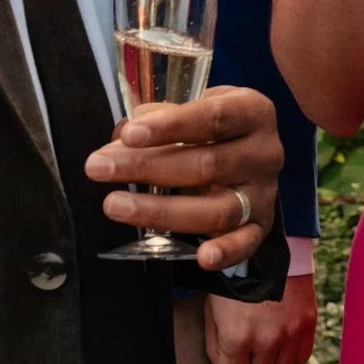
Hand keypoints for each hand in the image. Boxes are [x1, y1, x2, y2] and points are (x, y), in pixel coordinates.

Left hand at [84, 85, 283, 271]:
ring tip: (114, 205)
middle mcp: (265, 152)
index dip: (171, 126)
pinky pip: (246, 243)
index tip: (129, 134)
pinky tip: (202, 258)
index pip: (213, 118)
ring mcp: (265, 193)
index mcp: (253, 112)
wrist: (249, 147)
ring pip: (218, 209)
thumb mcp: (194, 105)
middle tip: (98, 167)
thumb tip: (122, 140)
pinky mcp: (261, 225)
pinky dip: (227, 252)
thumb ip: (161, 118)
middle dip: (147, 167)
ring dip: (162, 211)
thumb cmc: (212, 124)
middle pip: (207, 165)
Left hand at [204, 273, 318, 363]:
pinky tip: (281, 338)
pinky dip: (290, 353)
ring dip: (271, 361)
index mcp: (237, 338)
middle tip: (246, 347)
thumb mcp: (212, 310)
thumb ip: (215, 345)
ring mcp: (290, 332)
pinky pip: (301, 357)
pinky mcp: (307, 323)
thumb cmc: (232, 279)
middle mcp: (266, 340)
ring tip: (265, 342)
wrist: (265, 249)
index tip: (229, 358)